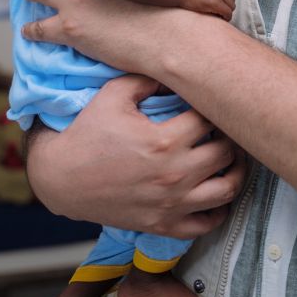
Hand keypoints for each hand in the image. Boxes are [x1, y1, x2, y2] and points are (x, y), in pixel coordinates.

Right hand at [25, 74, 245, 238]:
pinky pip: (206, 224)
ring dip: (236, 172)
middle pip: (227, 152)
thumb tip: (175, 71)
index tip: (209, 103)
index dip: (213, 107)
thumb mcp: (113, 94)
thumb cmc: (86, 133)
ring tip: (230, 158)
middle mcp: (174, 175)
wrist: (60, 178)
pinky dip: (218, 210)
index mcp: (164, 141)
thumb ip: (148, 78)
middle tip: (224, 127)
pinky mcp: (163, 225)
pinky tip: (213, 192)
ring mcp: (171, 204)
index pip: (210, 119)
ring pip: (228, 190)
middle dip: (229, 136)